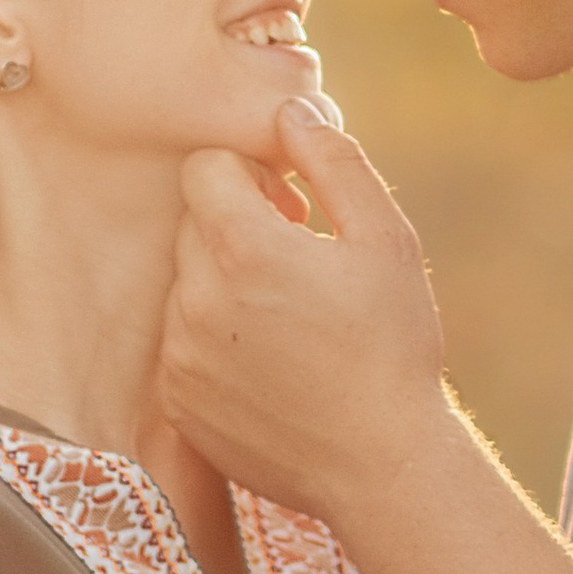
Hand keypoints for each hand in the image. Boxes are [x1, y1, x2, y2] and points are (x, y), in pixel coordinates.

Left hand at [168, 103, 448, 520]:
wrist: (381, 465)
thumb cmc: (394, 348)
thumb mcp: (385, 241)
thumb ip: (334, 162)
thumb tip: (291, 108)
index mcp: (242, 246)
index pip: (205, 166)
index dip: (249, 175)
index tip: (291, 207)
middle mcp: (196, 298)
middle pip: (192, 224)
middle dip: (237, 228)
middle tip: (299, 265)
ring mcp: (180, 355)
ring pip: (186, 286)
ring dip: (224, 287)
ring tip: (290, 324)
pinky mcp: (178, 402)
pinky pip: (181, 345)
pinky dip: (215, 344)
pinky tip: (272, 368)